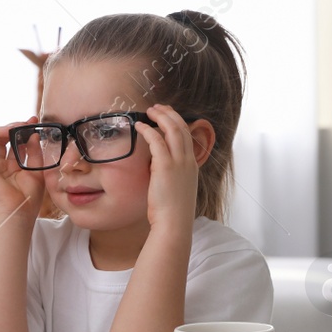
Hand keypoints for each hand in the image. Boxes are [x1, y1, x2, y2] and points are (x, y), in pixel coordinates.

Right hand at [0, 121, 45, 219]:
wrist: (18, 211)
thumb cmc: (29, 197)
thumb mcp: (37, 170)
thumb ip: (35, 151)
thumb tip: (33, 134)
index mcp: (14, 167)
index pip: (16, 144)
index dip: (23, 131)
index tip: (33, 120)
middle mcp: (1, 165)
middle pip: (3, 140)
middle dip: (13, 129)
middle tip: (24, 123)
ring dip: (0, 130)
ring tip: (12, 127)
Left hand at [133, 104, 199, 233]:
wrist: (174, 223)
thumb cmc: (172, 212)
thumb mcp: (176, 189)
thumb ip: (171, 176)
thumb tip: (158, 170)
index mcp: (191, 165)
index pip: (187, 136)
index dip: (177, 122)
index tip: (167, 116)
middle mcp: (188, 160)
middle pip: (182, 127)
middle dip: (170, 113)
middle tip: (157, 107)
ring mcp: (179, 162)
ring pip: (172, 129)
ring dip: (160, 116)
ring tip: (149, 111)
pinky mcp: (165, 166)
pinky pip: (157, 140)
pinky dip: (148, 129)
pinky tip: (139, 126)